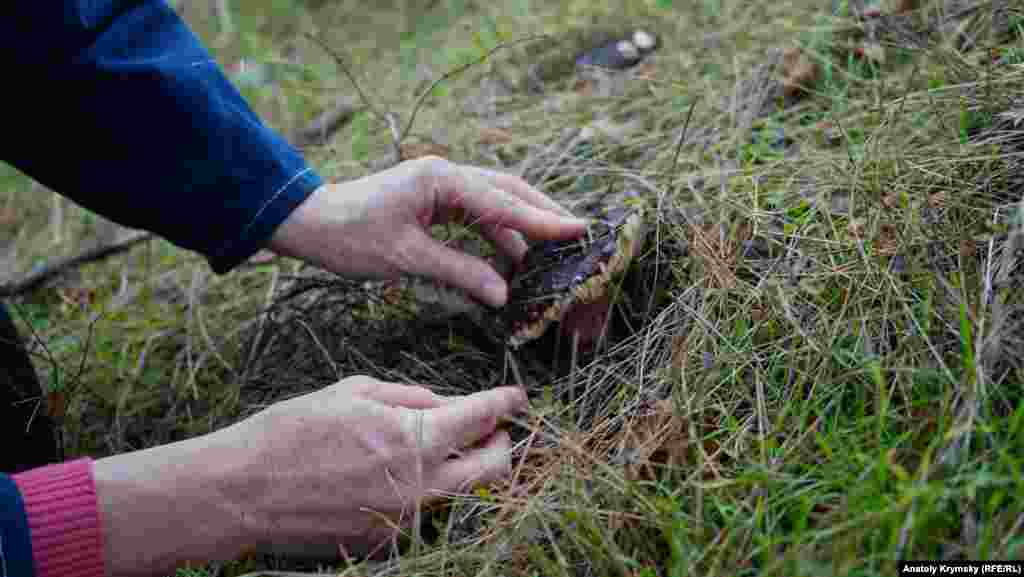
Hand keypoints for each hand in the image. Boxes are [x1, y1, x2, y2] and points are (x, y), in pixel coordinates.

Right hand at [216, 376, 524, 556]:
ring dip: (463, 469)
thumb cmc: (294, 430)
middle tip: (493, 428)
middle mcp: (421, 485)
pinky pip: (421, 512)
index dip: (507, 403)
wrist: (244, 490)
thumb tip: (447, 404)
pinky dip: (422, 491)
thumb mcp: (355, 391)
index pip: (483, 418)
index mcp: (415, 438)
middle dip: (502, 444)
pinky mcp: (385, 541)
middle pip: (493, 469)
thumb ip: (411, 397)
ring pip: (460, 494)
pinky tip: (393, 474)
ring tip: (440, 447)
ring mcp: (405, 519)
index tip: (517, 397)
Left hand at [268, 156, 587, 306]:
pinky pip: (475, 216)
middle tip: (575, 234)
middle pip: (507, 191)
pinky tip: (510, 261)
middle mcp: (446, 174)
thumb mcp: (406, 258)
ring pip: (494, 202)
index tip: (576, 230)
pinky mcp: (432, 200)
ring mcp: (440, 185)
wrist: (309, 224)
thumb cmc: (350, 237)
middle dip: (541, 213)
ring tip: (547, 256)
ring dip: (519, 228)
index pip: (502, 202)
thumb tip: (503, 294)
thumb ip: (459, 272)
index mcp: (441, 179)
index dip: (542, 220)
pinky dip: (495, 236)